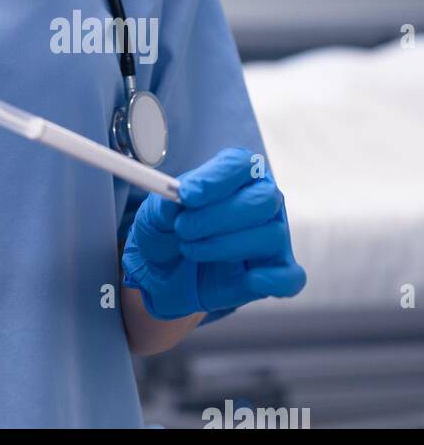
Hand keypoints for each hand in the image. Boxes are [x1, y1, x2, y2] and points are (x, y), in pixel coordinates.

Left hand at [122, 145, 306, 319]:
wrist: (163, 272)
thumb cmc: (165, 231)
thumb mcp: (153, 215)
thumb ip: (164, 205)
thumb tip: (177, 197)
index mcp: (235, 175)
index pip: (241, 165)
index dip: (216, 179)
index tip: (187, 195)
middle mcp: (260, 201)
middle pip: (263, 199)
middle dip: (219, 215)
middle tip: (183, 228)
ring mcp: (271, 238)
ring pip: (271, 235)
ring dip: (225, 245)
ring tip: (189, 249)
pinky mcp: (273, 273)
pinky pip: (290, 277)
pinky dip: (273, 279)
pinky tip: (248, 279)